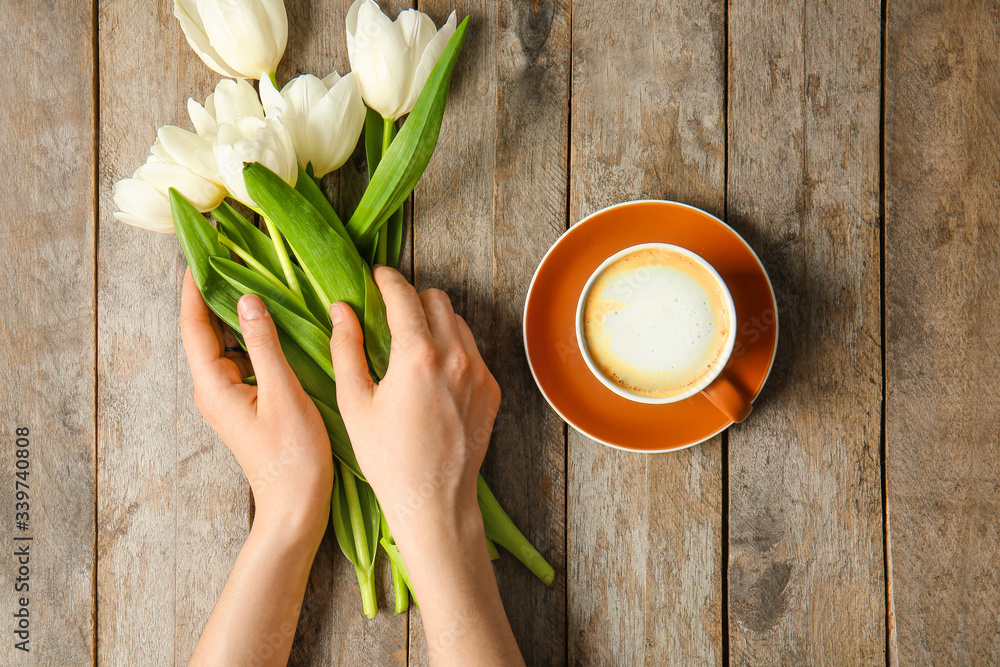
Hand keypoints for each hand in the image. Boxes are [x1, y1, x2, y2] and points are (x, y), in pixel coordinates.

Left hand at [179, 268, 333, 542]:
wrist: (297, 505)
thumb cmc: (292, 455)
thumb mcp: (283, 393)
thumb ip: (265, 345)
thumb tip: (249, 300)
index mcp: (215, 385)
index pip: (194, 326)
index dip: (193, 289)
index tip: (200, 255)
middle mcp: (215, 389)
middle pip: (205, 332)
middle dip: (213, 294)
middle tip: (230, 258)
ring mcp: (230, 398)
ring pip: (226, 345)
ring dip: (235, 314)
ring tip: (253, 280)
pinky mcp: (248, 403)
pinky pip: (243, 359)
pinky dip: (253, 337)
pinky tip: (274, 323)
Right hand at [328, 265, 499, 540]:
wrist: (434, 500)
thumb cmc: (387, 458)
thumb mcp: (354, 403)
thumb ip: (346, 348)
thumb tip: (341, 309)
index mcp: (417, 355)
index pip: (404, 295)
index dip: (386, 279)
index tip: (375, 276)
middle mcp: (455, 356)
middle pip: (437, 299)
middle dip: (412, 298)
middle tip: (390, 313)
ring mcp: (479, 372)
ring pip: (458, 322)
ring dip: (434, 321)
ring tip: (410, 343)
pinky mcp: (491, 389)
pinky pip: (472, 351)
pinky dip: (452, 348)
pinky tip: (431, 372)